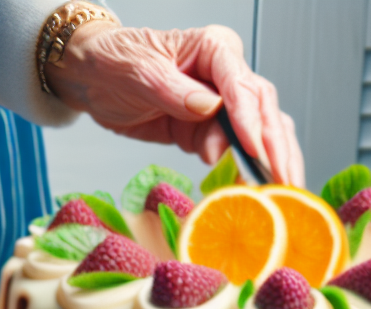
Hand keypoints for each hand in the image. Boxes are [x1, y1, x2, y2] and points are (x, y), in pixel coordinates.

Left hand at [45, 24, 303, 186]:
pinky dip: (246, 174)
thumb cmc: (113, 60)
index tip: (253, 149)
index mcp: (214, 48)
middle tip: (280, 183)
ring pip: (261, 134)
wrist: (90, 76)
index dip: (249, 119)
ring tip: (278, 197)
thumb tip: (210, 107)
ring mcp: (223, 106)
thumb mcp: (137, 70)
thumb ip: (173, 89)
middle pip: (264, 111)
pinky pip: (237, 154)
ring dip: (269, 165)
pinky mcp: (212, 132)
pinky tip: (255, 196)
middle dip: (274, 148)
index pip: (241, 84)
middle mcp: (227, 75)